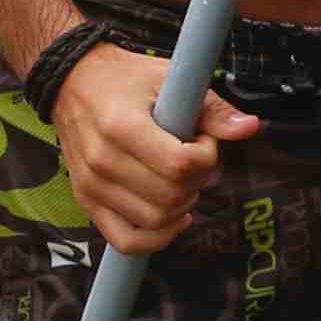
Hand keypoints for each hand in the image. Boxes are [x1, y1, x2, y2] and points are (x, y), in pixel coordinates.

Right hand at [52, 36, 256, 256]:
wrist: (73, 82)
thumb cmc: (125, 79)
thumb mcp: (168, 79)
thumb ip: (211, 108)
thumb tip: (248, 127)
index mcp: (122, 126)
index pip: (180, 165)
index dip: (205, 156)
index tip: (202, 139)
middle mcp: (102, 160)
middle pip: (171, 196)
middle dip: (197, 179)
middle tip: (193, 156)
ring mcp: (92, 185)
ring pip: (156, 221)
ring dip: (182, 205)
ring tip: (179, 178)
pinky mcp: (87, 200)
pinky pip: (126, 241)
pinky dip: (156, 238)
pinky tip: (173, 217)